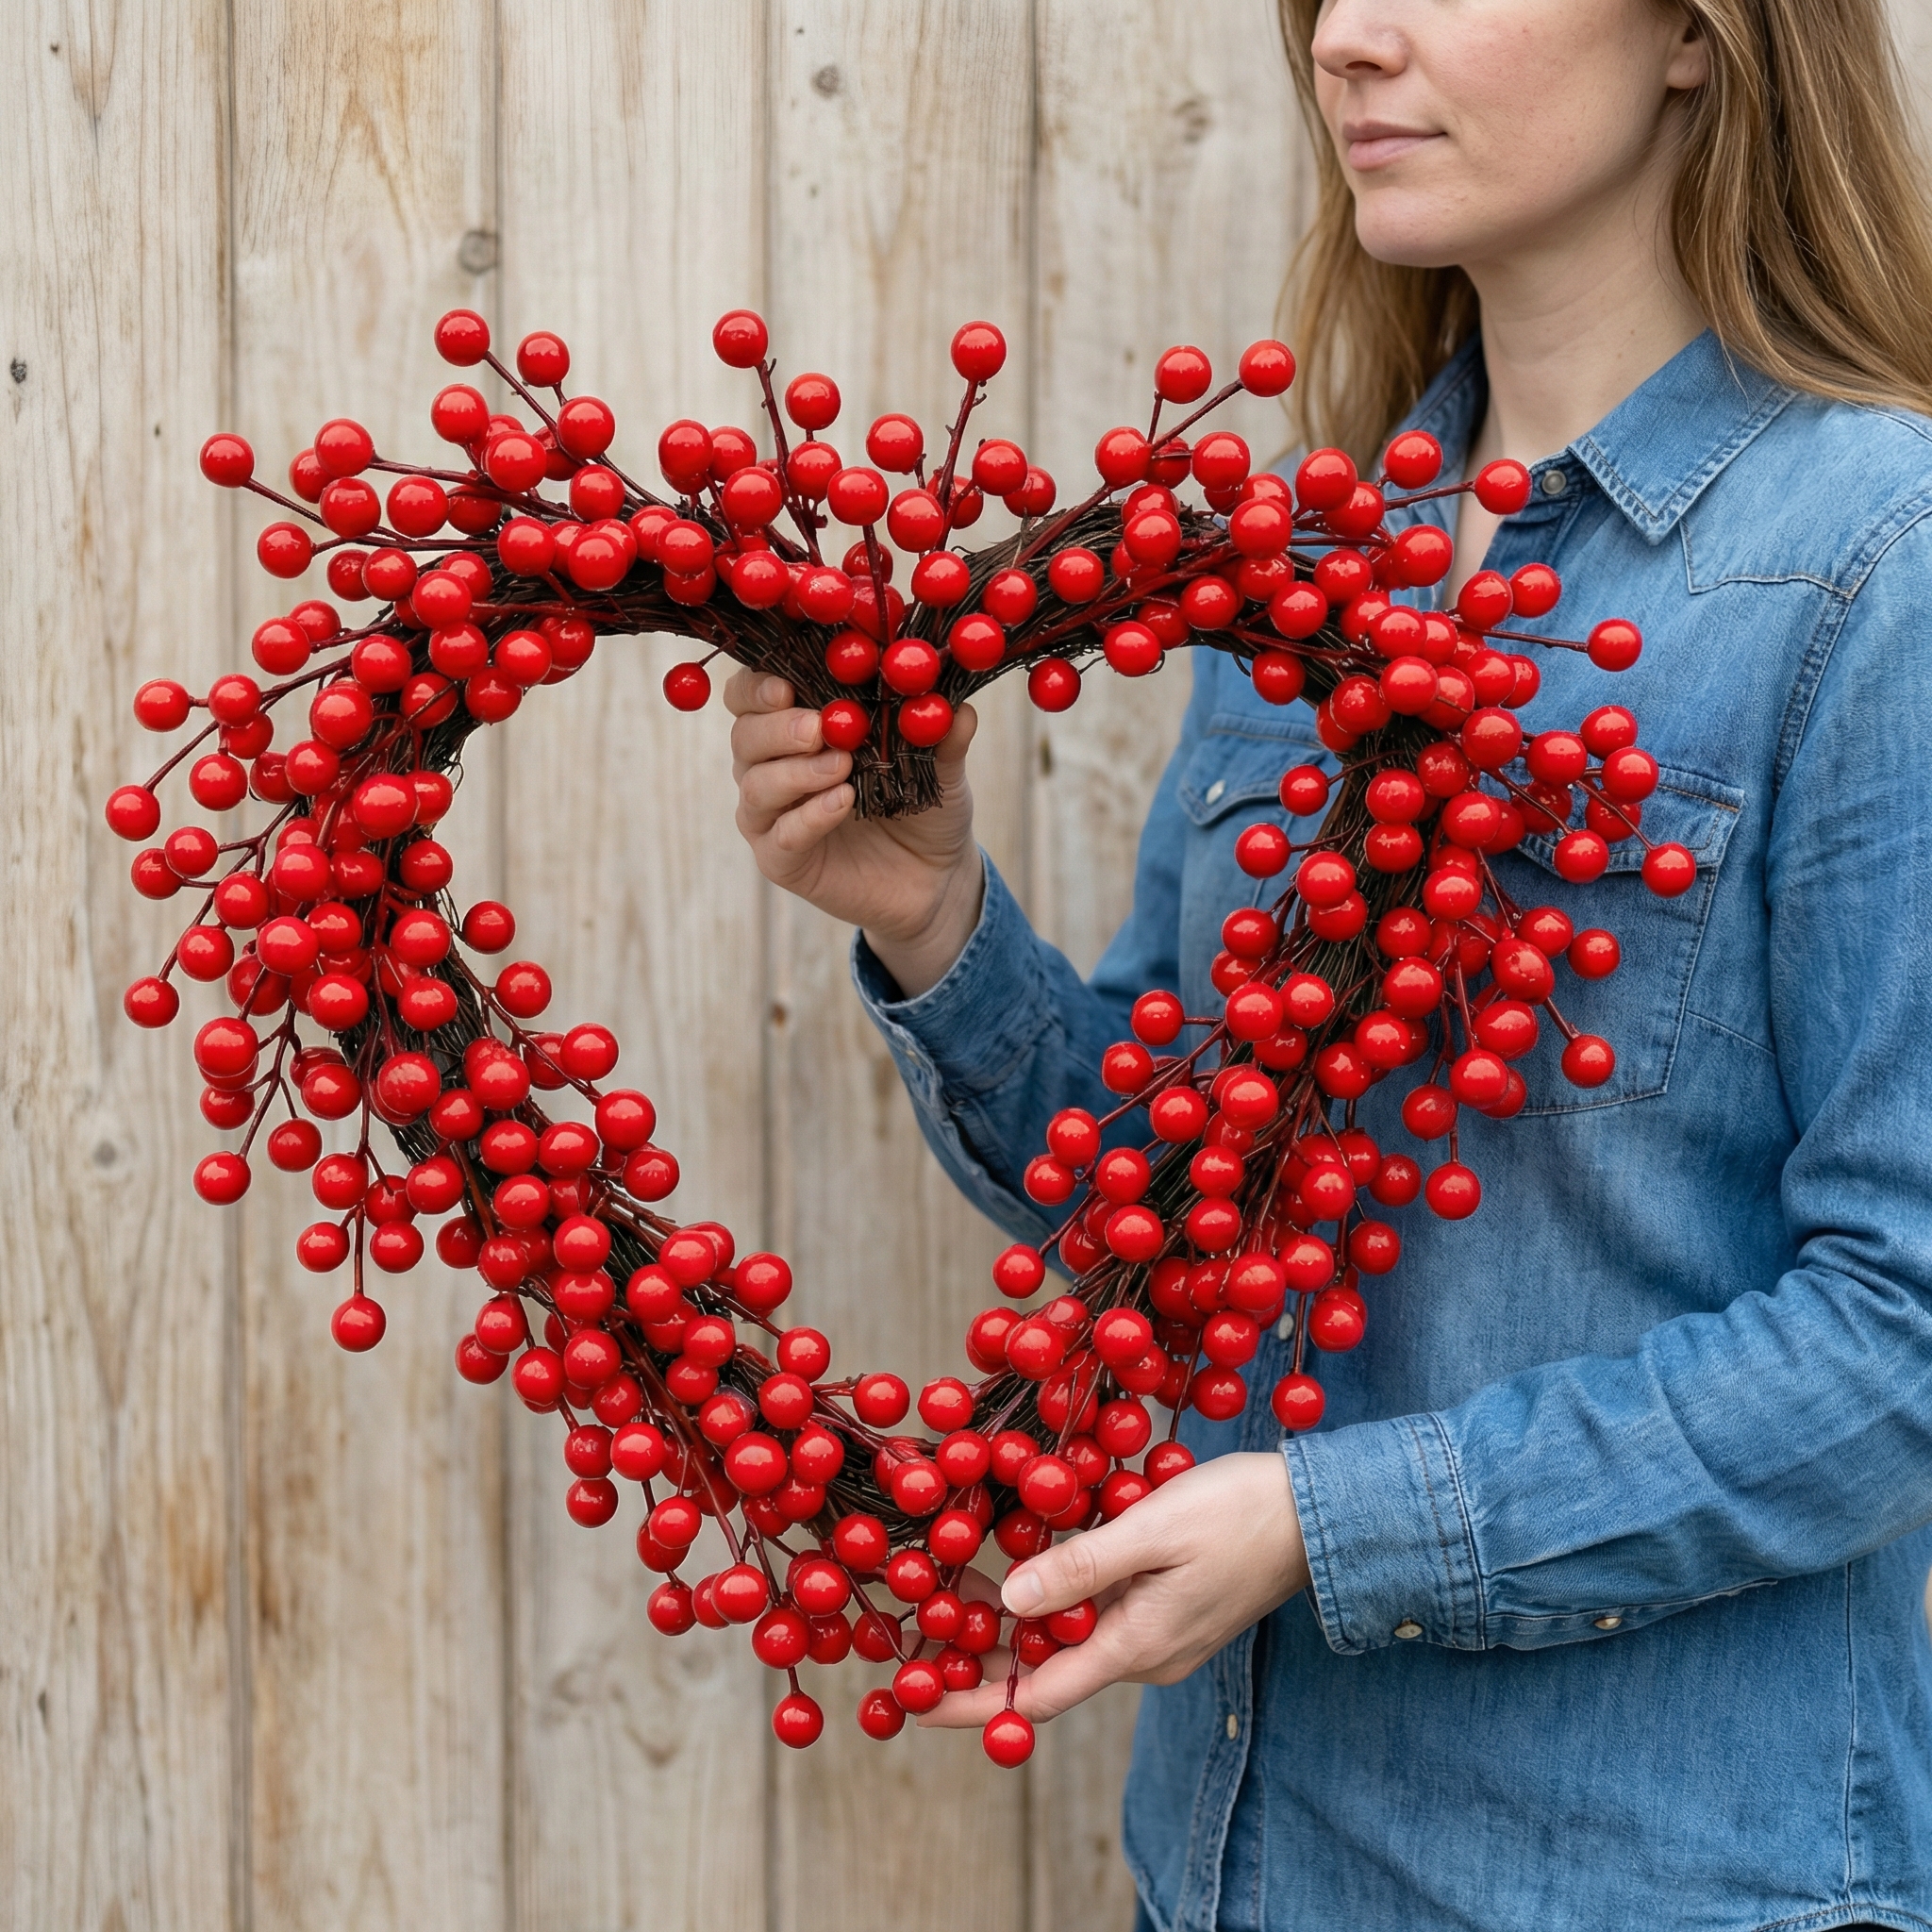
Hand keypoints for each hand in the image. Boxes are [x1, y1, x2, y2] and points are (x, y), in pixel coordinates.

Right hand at [724, 671, 984, 996]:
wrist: (934, 879)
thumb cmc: (924, 807)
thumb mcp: (940, 768)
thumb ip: (943, 737)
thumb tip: (960, 706)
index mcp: (795, 726)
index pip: (751, 695)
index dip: (758, 685)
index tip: (787, 683)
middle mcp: (771, 766)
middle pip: (745, 735)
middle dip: (778, 727)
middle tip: (819, 727)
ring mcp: (771, 816)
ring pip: (756, 786)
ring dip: (796, 772)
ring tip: (841, 766)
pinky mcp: (781, 861)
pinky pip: (781, 836)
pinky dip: (809, 817)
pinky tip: (842, 803)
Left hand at [917, 1451, 1309, 1729]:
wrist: (1321, 1513)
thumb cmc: (1239, 1512)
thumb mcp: (1154, 1528)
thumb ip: (1083, 1566)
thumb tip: (1013, 1602)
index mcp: (1137, 1647)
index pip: (1036, 1695)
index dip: (970, 1700)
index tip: (914, 1697)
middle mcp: (1143, 1655)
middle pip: (1043, 1672)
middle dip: (977, 1662)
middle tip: (914, 1643)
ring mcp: (1157, 1636)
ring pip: (1067, 1641)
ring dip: (1013, 1625)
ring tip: (952, 1594)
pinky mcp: (1166, 1610)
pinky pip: (1095, 1617)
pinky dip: (1052, 1601)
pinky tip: (1022, 1564)